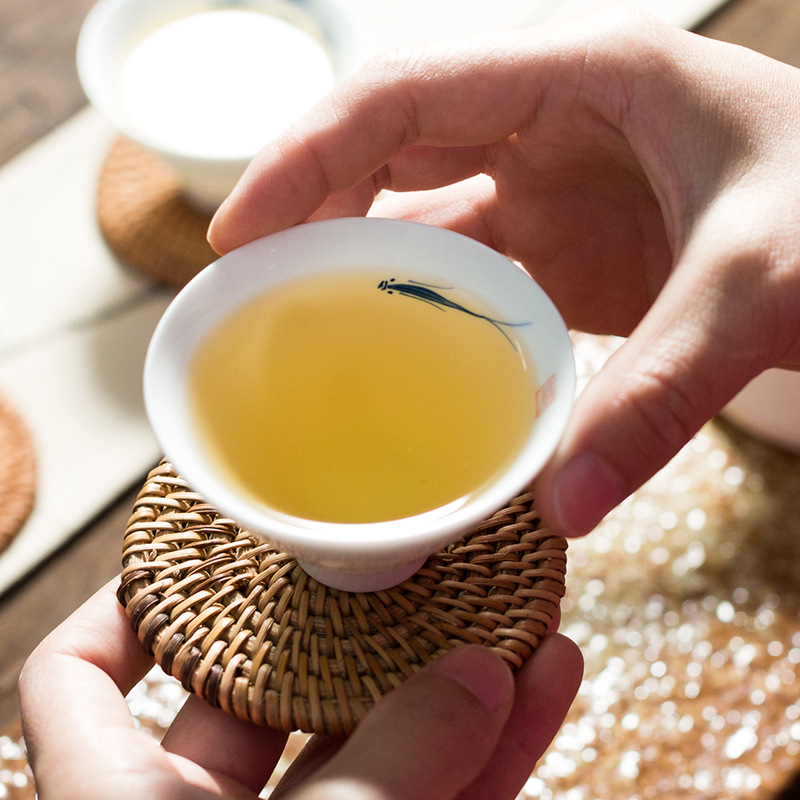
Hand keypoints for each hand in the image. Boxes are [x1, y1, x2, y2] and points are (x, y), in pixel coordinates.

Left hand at [19, 578, 580, 798]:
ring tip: (513, 608)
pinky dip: (498, 751)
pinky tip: (547, 684)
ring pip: (381, 742)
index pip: (83, 677)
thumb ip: (383, 781)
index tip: (207, 549)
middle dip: (354, 628)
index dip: (131, 604)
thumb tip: (475, 676)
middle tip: (415, 565)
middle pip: (274, 690)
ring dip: (453, 678)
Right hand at [208, 9, 799, 536]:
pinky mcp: (563, 249)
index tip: (237, 231)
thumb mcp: (759, 290)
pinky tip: (386, 351)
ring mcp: (553, 189)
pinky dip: (416, 307)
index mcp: (583, 78)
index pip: (404, 97)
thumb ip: (659, 393)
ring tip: (293, 324)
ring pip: (419, 213)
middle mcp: (551, 124)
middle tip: (245, 287)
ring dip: (356, 263)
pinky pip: (463, 269)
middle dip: (307, 209)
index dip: (305, 156)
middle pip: (389, 150)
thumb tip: (564, 506)